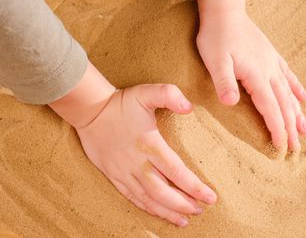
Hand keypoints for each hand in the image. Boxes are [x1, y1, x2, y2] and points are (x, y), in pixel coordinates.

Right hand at [50, 63, 216, 226]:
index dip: (194, 187)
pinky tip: (158, 212)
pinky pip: (131, 197)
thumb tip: (189, 107)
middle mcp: (138, 162)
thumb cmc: (121, 102)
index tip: (210, 197)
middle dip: (184, 204)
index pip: (176, 172)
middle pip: (163, 191)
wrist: (90, 110)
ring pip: (148, 198)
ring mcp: (124, 171)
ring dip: (167, 211)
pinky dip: (147, 208)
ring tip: (184, 220)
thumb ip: (169, 95)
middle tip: (200, 210)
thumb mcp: (146, 92)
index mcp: (149, 144)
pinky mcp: (114, 175)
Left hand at [196, 0, 305, 150]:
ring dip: (297, 112)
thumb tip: (231, 103)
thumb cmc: (216, 37)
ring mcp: (272, 63)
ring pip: (289, 93)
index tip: (282, 147)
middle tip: (297, 148)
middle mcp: (269, 72)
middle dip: (290, 128)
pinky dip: (297, 88)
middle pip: (283, 105)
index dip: (277, 129)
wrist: (225, 12)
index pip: (270, 109)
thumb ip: (224, 81)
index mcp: (256, 76)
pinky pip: (288, 75)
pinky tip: (304, 97)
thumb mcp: (215, 60)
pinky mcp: (271, 56)